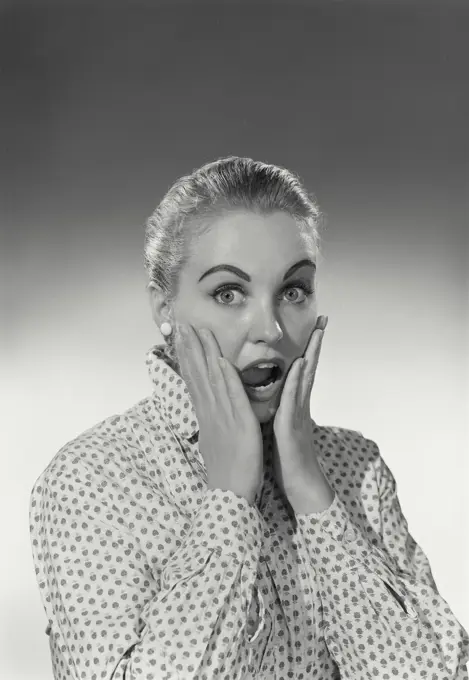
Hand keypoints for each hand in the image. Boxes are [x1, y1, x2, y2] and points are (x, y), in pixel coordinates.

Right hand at [174, 323, 262, 503]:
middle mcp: (209, 411)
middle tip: (182, 323)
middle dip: (189, 347)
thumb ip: (210, 420)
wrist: (230, 493)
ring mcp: (222, 416)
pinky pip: (232, 396)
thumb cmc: (226, 469)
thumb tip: (205, 409)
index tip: (182, 336)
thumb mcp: (214, 439)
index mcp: (206, 414)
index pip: (194, 379)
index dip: (188, 356)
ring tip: (197, 331)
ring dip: (204, 353)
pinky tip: (220, 360)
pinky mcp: (238, 423)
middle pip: (197, 373)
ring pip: (211, 379)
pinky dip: (226, 377)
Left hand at [272, 315, 334, 512]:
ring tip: (316, 333)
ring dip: (311, 354)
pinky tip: (300, 366)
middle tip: (323, 320)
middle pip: (310, 368)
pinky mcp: (291, 427)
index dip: (308, 349)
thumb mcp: (282, 429)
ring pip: (305, 379)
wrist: (301, 487)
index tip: (313, 328)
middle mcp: (300, 406)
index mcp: (295, 405)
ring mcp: (298, 415)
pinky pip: (294, 401)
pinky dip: (296, 382)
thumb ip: (282, 410)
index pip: (302, 371)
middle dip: (316, 344)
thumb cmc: (289, 460)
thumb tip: (276, 396)